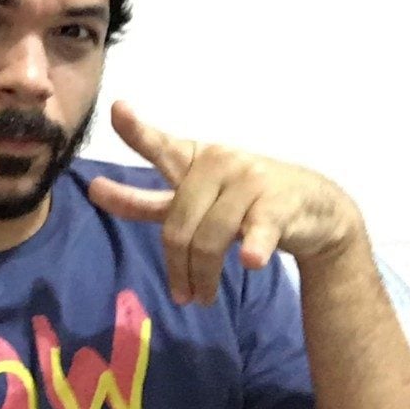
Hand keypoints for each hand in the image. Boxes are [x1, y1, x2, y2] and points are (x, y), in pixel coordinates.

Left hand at [88, 101, 364, 305]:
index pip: (159, 146)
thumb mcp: (192, 197)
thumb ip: (147, 200)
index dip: (137, 131)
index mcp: (193, 158)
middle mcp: (217, 163)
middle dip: (176, 266)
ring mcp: (249, 181)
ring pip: (209, 239)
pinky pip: (257, 230)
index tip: (117, 110)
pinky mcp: (276, 204)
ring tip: (202, 298)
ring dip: (203, 277)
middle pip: (178, 224)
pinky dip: (253, 247)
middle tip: (181, 295)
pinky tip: (250, 261)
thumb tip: (95, 191)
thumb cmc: (241, 199)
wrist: (313, 205)